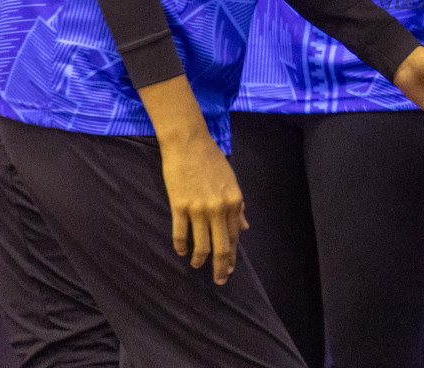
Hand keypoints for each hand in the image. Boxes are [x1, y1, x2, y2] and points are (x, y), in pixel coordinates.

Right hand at [138, 75, 246, 284]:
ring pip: (201, 244)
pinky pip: (180, 233)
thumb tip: (244, 227)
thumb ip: (238, 206)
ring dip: (200, 259)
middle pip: (221, 246)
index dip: (232, 255)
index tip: (229, 269)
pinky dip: (181, 245)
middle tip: (220, 280)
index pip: (234, 236)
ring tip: (197, 266)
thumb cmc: (211, 159)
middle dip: (221, 267)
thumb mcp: (231, 181)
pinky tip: (181, 252)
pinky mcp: (180, 206)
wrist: (188, 143)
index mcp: (234, 201)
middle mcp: (219, 208)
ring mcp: (198, 209)